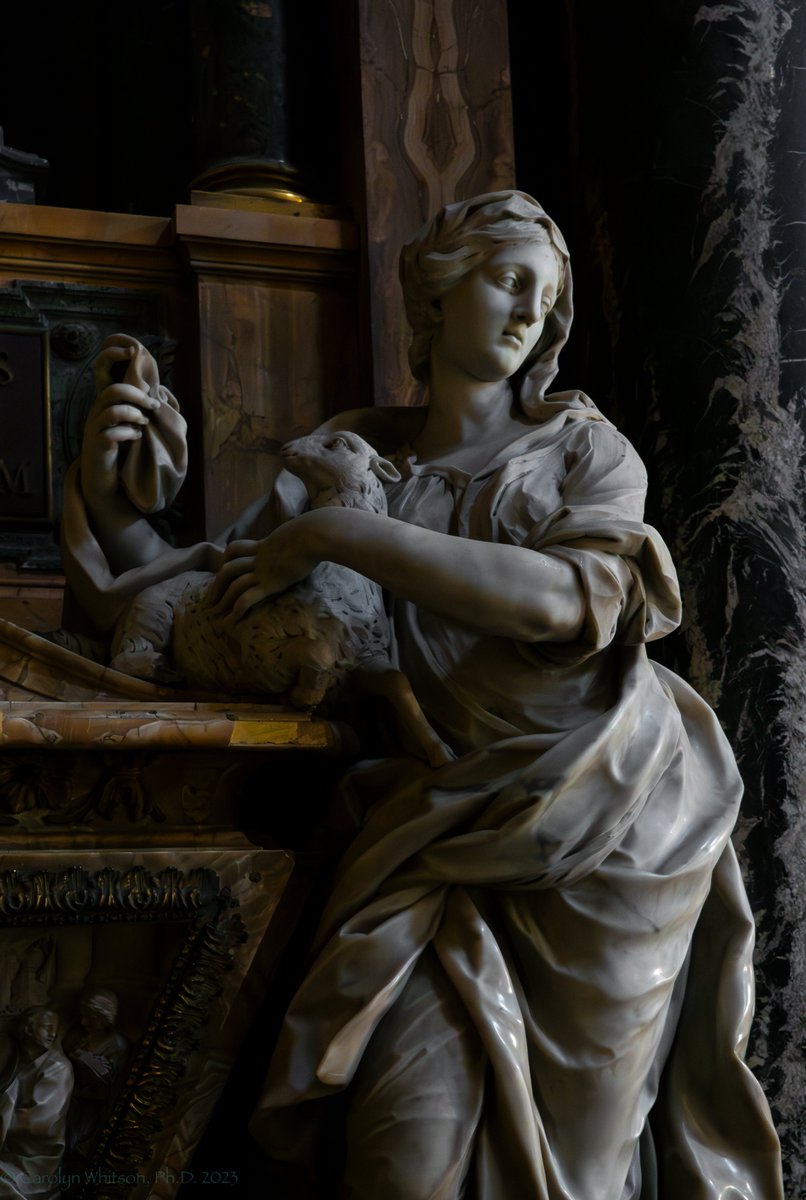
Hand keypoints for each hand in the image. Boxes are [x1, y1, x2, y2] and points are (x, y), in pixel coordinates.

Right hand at [81, 340, 160, 510]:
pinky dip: (128, 434)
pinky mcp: (99, 447)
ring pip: (111, 409)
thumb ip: (142, 409)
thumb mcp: (131, 425)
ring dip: (133, 414)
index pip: (106, 376)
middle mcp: (98, 414)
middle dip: (137, 394)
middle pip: (112, 390)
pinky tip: (137, 438)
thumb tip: (165, 396)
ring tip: (144, 423)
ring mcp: (96, 430)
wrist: (104, 480)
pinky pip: (111, 434)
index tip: (135, 358)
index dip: (116, 363)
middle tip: (152, 406)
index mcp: (106, 405)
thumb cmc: (121, 450)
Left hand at [207, 512, 325, 620]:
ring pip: (234, 584)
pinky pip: (248, 597)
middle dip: (216, 584)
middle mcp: (259, 558)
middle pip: (228, 568)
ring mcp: (263, 571)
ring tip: (216, 612)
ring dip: (222, 599)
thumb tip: (304, 535)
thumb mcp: (298, 531)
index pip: (236, 548)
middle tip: (210, 598)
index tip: (222, 568)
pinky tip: (231, 620)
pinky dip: (237, 609)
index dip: (225, 558)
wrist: (313, 535)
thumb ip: (295, 537)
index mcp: (263, 545)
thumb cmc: (314, 532)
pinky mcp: (271, 583)